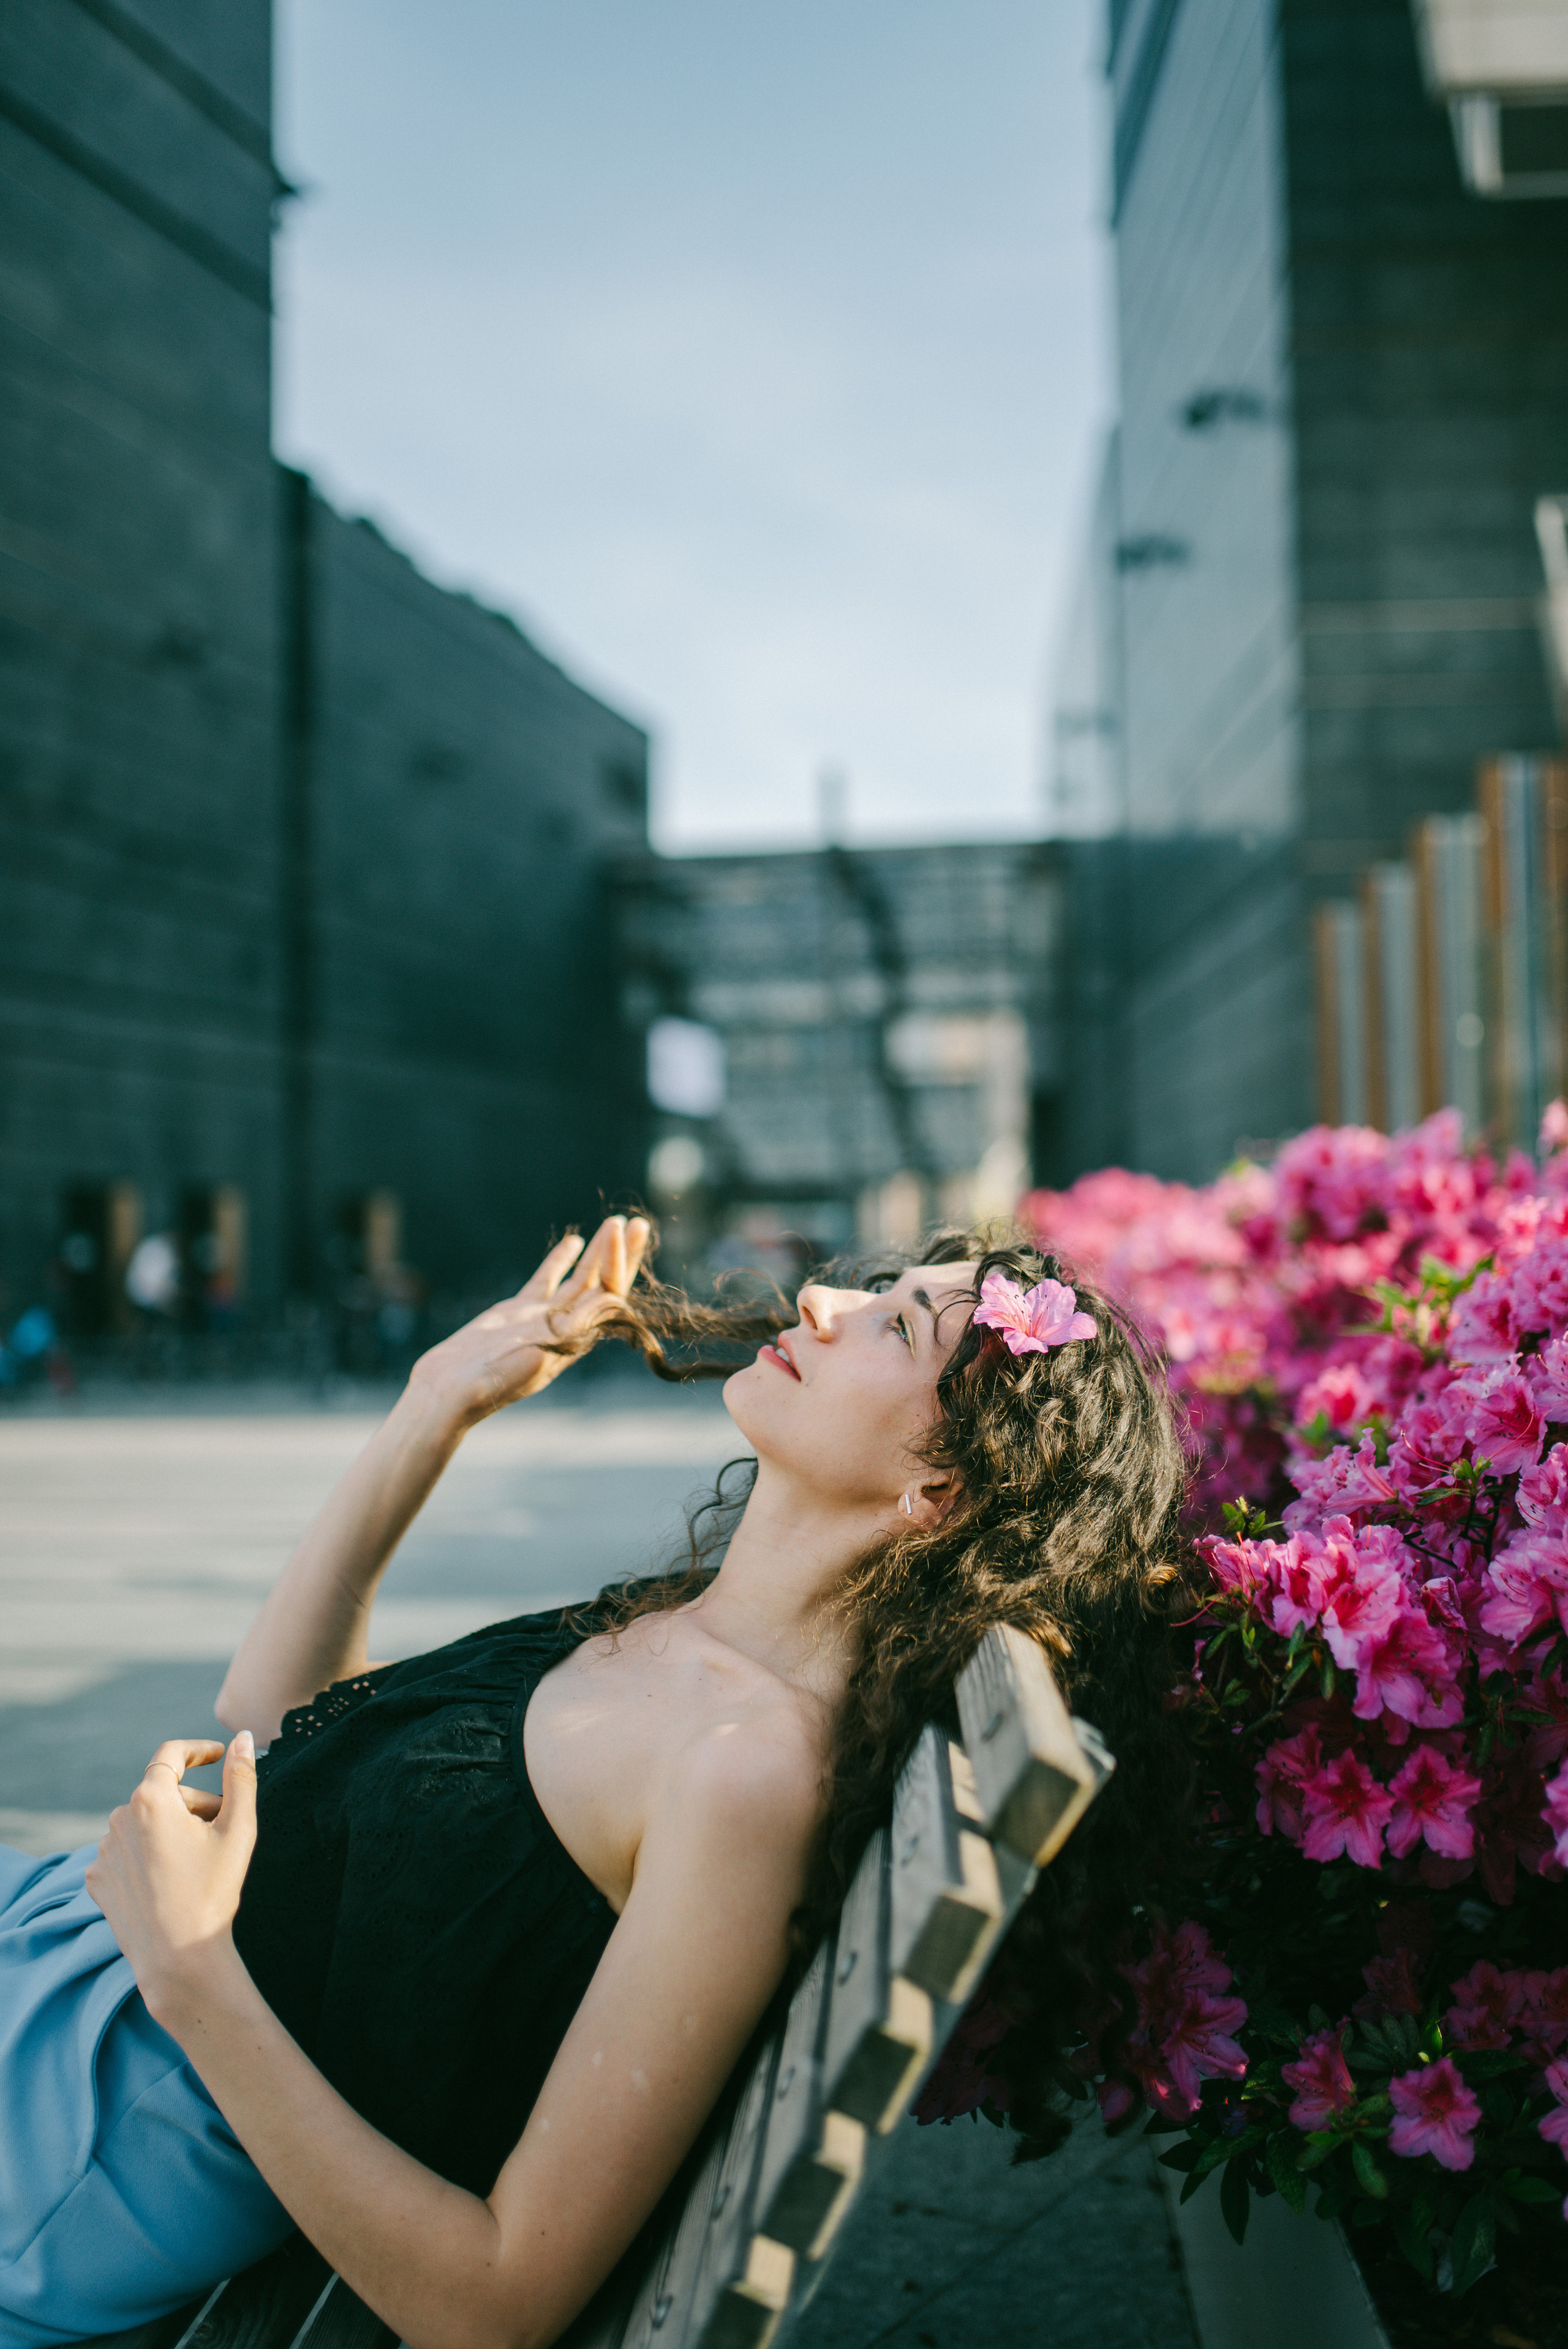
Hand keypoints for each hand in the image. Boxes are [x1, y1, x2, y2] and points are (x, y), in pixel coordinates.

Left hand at [85, 1734, 258, 2024]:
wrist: (179, 1959)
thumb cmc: (213, 1892)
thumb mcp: (239, 1829)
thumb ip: (242, 1776)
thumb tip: (244, 1737)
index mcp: (150, 1799)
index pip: (171, 1754)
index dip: (199, 1750)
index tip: (219, 1755)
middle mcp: (118, 1819)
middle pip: (162, 1793)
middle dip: (194, 1802)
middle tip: (223, 1829)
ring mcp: (103, 1851)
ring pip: (143, 1822)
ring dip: (170, 1828)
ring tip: (197, 1860)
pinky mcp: (97, 1879)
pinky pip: (126, 1850)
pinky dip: (148, 1853)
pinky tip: (169, 1879)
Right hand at [405, 1214, 649, 1428]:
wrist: (448, 1391)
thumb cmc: (492, 1381)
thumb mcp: (539, 1354)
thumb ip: (574, 1328)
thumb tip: (614, 1302)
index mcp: (576, 1340)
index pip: (610, 1294)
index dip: (620, 1262)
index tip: (625, 1231)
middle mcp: (565, 1328)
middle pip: (603, 1284)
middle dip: (622, 1254)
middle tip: (639, 1224)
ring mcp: (542, 1318)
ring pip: (579, 1279)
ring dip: (597, 1253)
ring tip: (614, 1222)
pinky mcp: (517, 1312)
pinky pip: (546, 1281)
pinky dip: (560, 1261)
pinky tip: (574, 1241)